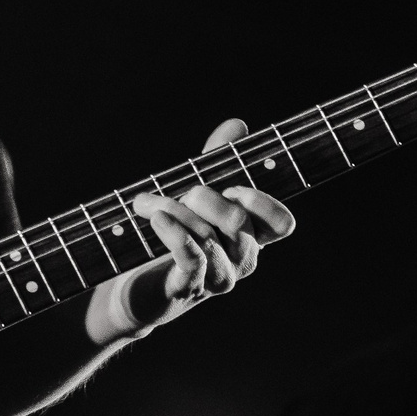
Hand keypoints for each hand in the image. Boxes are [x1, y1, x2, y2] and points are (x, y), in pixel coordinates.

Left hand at [117, 119, 295, 334]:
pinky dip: (174, 234)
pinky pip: (192, 259)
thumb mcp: (195, 192)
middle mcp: (241, 260)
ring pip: (209, 237)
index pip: (281, 224)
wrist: (135, 285)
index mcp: (251, 236)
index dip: (261, 201)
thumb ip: (218, 160)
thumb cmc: (173, 234)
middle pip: (239, 222)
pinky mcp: (186, 290)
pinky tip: (157, 217)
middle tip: (181, 192)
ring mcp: (217, 279)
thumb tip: (237, 124)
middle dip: (205, 196)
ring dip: (175, 210)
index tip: (232, 186)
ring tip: (146, 202)